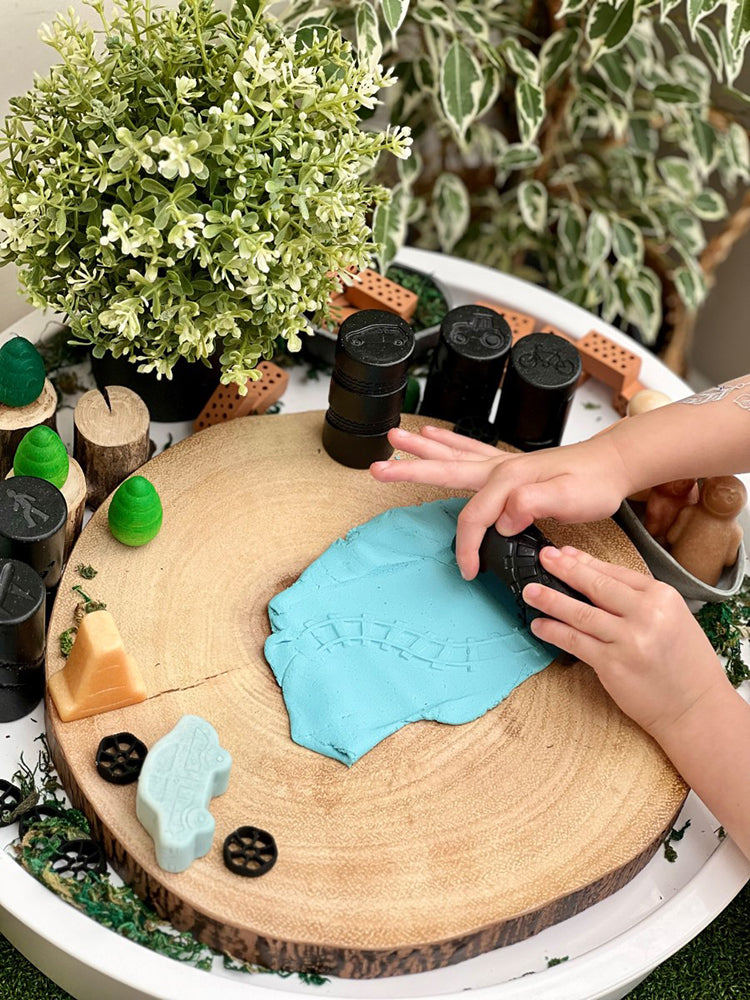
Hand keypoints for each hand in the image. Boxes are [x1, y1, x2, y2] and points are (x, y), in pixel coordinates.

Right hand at [370, 425, 632, 578]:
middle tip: (378, 468)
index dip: (467, 546)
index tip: (469, 569)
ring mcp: (503, 463)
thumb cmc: (594, 483)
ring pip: (452, 453)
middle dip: (410, 469)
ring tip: (395, 437)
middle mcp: (501, 468)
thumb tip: (505, 517)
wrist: (613, 465)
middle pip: (445, 468)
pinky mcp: (509, 465)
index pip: (474, 517)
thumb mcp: (571, 498)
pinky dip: (449, 443)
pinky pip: (469, 451)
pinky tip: (437, 436)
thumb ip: (535, 502)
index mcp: (510, 480)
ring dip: (422, 447)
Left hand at [523, 546, 731, 741]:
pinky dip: (554, 631)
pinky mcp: (613, 664)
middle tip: (543, 558)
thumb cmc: (684, 664)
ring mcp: (629, 640)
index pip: (616, 572)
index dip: (585, 561)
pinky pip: (575, 642)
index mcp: (663, 597)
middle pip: (596, 585)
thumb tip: (593, 575)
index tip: (564, 553)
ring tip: (530, 591)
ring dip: (550, 600)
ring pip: (580, 613)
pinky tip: (539, 625)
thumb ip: (637, 599)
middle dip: (565, 569)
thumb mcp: (671, 619)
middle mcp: (647, 614)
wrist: (696, 708)